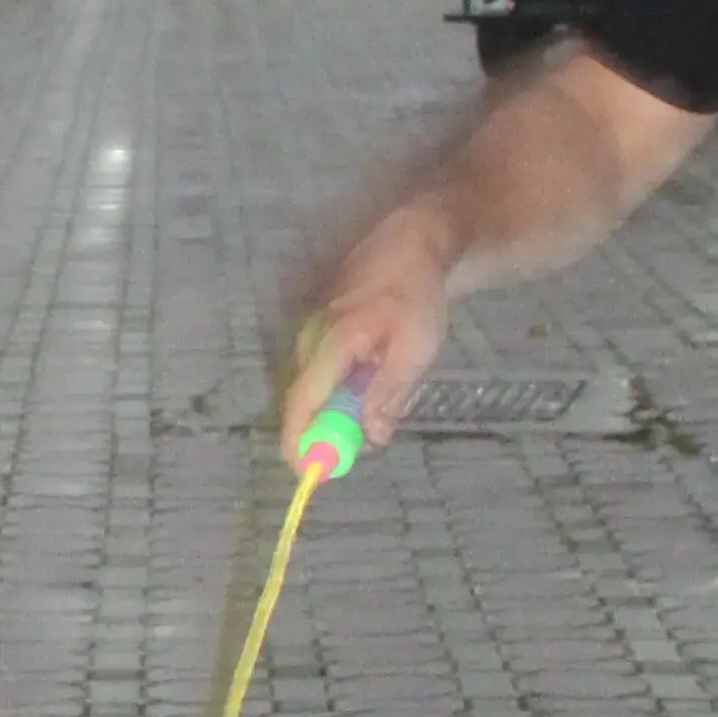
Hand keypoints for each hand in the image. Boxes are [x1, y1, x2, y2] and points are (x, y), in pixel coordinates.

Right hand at [280, 210, 456, 463]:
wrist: (411, 244)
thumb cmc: (417, 297)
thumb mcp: (416, 351)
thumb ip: (390, 395)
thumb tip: (371, 437)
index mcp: (333, 343)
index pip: (303, 401)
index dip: (300, 440)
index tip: (306, 472)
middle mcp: (312, 338)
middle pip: (305, 400)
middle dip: (322, 432)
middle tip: (347, 454)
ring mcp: (313, 331)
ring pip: (316, 386)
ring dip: (337, 408)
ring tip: (370, 414)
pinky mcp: (321, 328)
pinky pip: (323, 370)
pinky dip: (340, 388)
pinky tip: (370, 383)